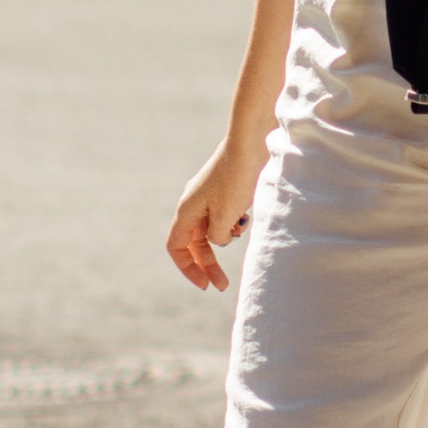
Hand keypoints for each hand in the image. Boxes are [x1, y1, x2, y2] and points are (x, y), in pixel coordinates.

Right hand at [166, 137, 256, 292]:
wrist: (251, 141)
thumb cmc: (237, 178)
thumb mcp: (226, 217)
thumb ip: (217, 237)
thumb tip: (218, 241)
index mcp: (187, 210)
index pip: (176, 247)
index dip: (187, 268)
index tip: (205, 284)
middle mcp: (193, 203)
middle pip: (194, 242)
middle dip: (208, 264)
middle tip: (223, 285)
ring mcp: (208, 196)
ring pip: (211, 229)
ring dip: (224, 239)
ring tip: (241, 228)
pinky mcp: (225, 190)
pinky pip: (224, 216)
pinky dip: (233, 223)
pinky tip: (246, 216)